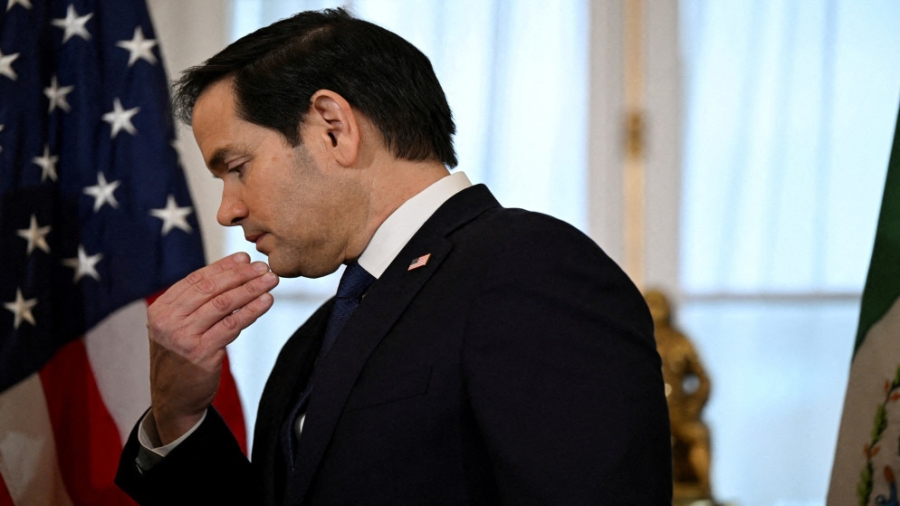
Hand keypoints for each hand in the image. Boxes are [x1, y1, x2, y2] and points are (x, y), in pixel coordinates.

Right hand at [147, 252, 278, 444]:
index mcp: (161, 309)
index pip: (196, 279)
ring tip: (270, 281)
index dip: (222, 266)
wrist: (173, 399)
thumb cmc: (180, 359)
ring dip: (251, 289)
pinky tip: (266, 302)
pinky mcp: (201, 352)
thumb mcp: (176, 328)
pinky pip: (232, 325)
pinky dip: (252, 310)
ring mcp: (183, 336)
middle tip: (263, 267)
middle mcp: (168, 320)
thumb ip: (195, 305)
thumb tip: (231, 275)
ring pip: (224, 304)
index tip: (244, 258)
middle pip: (211, 288)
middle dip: (241, 275)